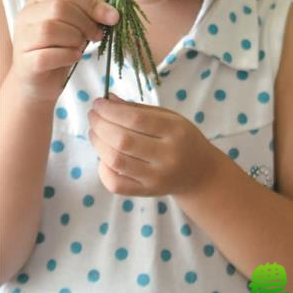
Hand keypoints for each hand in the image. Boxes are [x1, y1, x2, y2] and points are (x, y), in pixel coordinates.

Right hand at [9, 0, 119, 104]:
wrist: (39, 83)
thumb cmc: (59, 50)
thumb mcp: (75, 27)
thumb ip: (89, 15)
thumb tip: (113, 14)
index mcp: (38, 2)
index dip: (93, 4)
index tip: (113, 17)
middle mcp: (26, 17)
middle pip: (59, 8)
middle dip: (86, 22)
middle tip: (97, 35)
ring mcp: (22, 39)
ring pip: (51, 29)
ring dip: (75, 39)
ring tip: (80, 47)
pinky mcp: (25, 63)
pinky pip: (48, 55)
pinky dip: (67, 56)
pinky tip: (73, 57)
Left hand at [88, 93, 219, 196]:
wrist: (200, 172)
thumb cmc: (181, 138)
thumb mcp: (168, 117)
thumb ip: (138, 109)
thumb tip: (107, 99)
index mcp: (175, 131)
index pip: (136, 119)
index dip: (111, 111)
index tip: (98, 103)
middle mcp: (167, 156)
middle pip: (123, 140)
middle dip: (100, 125)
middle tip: (92, 115)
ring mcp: (156, 177)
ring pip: (116, 161)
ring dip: (98, 144)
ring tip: (94, 131)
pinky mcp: (146, 192)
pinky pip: (116, 183)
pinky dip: (103, 168)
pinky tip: (103, 155)